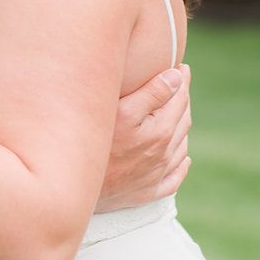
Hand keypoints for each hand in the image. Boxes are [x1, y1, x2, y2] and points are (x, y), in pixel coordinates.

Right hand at [95, 64, 191, 211]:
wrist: (76, 185)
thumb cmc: (96, 143)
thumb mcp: (122, 111)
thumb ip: (152, 93)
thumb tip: (176, 77)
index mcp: (161, 132)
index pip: (180, 99)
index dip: (182, 81)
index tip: (182, 66)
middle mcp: (163, 155)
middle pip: (183, 121)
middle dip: (183, 100)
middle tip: (179, 84)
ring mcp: (155, 175)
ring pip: (180, 147)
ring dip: (182, 128)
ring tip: (177, 113)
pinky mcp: (145, 193)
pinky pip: (173, 179)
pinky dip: (180, 166)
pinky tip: (181, 159)